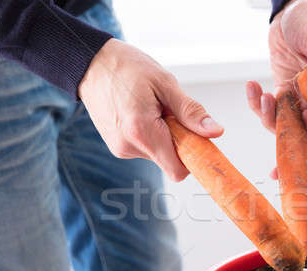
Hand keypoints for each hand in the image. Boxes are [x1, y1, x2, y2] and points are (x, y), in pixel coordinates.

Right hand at [79, 38, 223, 181]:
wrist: (91, 63)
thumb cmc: (127, 68)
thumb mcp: (165, 84)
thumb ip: (190, 112)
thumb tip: (215, 132)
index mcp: (142, 132)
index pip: (178, 170)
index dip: (193, 157)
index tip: (198, 140)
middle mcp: (129, 147)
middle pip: (170, 160)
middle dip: (178, 140)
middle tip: (168, 111)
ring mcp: (120, 149)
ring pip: (158, 153)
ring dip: (163, 136)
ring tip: (150, 108)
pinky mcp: (117, 147)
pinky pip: (145, 148)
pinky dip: (151, 134)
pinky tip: (141, 113)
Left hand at [246, 0, 306, 178]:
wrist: (291, 12)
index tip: (303, 120)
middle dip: (292, 137)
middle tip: (276, 118)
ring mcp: (300, 100)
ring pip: (287, 127)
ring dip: (271, 119)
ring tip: (264, 96)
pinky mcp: (283, 95)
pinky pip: (270, 111)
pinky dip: (258, 105)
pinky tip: (253, 86)